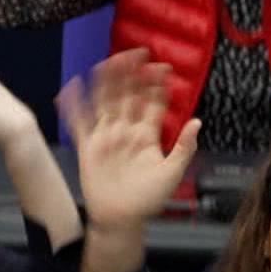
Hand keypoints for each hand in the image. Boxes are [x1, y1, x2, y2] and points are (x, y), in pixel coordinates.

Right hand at [59, 48, 199, 229]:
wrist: (121, 219)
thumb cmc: (148, 200)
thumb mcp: (171, 174)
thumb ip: (184, 148)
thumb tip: (198, 122)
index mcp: (147, 134)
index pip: (153, 103)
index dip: (157, 85)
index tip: (164, 68)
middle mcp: (126, 130)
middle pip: (128, 95)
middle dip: (133, 74)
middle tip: (137, 52)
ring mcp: (106, 135)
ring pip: (105, 100)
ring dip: (108, 81)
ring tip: (111, 61)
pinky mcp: (88, 145)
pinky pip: (79, 121)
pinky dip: (73, 104)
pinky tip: (72, 85)